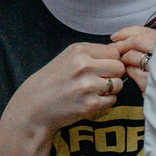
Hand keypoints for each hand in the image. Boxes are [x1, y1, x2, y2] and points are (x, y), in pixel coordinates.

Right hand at [0, 41, 132, 142]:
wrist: (35, 105)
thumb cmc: (53, 81)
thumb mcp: (69, 57)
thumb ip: (93, 53)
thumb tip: (120, 52)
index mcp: (79, 51)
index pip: (114, 52)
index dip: (111, 61)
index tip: (102, 67)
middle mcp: (84, 66)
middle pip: (119, 67)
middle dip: (113, 75)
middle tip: (99, 80)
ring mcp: (88, 86)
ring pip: (118, 84)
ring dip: (110, 89)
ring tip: (93, 91)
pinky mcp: (90, 105)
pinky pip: (112, 100)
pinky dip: (105, 102)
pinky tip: (90, 100)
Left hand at [105, 23, 155, 90]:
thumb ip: (148, 45)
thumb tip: (121, 39)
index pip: (145, 31)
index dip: (127, 32)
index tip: (116, 36)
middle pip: (138, 41)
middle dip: (122, 44)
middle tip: (114, 48)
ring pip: (133, 55)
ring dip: (124, 59)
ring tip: (123, 63)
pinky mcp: (154, 82)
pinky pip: (134, 72)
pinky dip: (129, 72)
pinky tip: (130, 74)